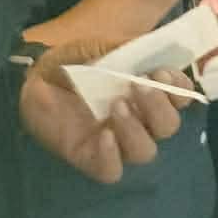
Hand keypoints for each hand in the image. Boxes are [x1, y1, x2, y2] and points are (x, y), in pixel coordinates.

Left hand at [19, 39, 187, 183]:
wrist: (36, 75)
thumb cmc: (76, 59)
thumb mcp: (105, 46)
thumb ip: (133, 51)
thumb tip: (163, 50)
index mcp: (150, 93)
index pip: (181, 98)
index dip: (179, 88)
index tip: (161, 72)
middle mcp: (139, 119)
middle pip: (168, 127)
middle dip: (160, 106)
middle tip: (138, 86)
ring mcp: (115, 140)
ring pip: (145, 151)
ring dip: (136, 129)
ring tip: (116, 106)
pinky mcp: (89, 157)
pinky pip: (111, 171)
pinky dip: (112, 156)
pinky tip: (103, 135)